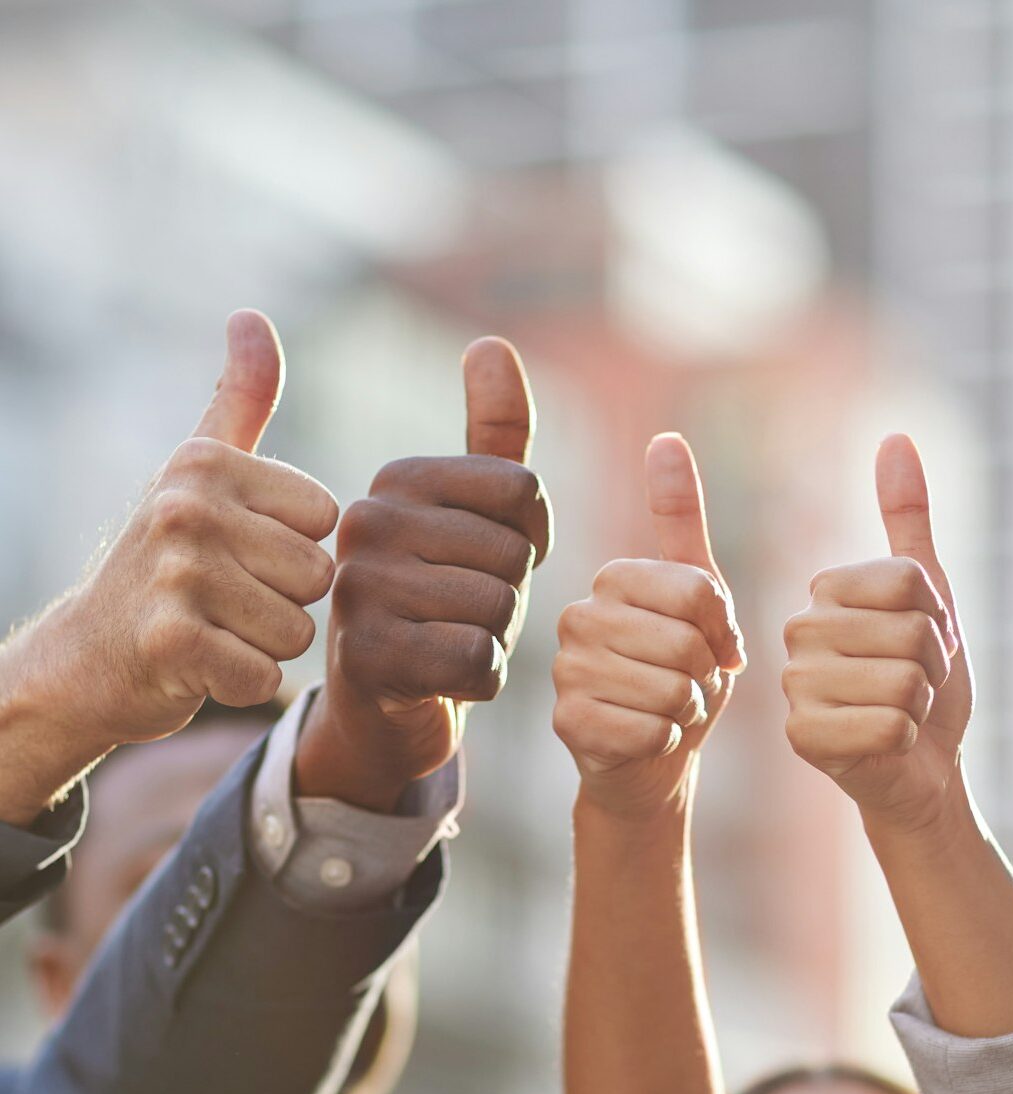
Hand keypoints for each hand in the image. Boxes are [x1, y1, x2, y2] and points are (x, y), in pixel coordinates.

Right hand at [0, 310, 334, 813]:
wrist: (87, 657)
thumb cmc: (164, 561)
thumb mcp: (199, 472)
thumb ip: (239, 399)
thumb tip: (252, 316)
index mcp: (208, 464)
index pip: (326, 520)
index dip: (294, 549)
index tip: (241, 552)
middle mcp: (187, 508)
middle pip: (318, 577)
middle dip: (286, 602)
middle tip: (228, 600)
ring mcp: (174, 575)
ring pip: (299, 630)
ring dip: (266, 645)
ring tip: (216, 629)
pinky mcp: (171, 644)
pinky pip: (267, 677)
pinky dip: (243, 683)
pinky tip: (203, 667)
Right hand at [296, 337, 551, 811]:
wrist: (384, 706)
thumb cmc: (441, 603)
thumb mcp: (472, 515)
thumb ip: (492, 435)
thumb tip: (491, 344)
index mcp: (396, 478)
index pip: (525, 490)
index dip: (530, 539)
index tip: (487, 561)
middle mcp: (365, 522)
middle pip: (514, 554)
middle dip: (511, 597)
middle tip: (462, 614)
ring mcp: (356, 590)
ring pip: (498, 608)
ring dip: (496, 640)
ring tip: (449, 643)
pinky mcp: (366, 658)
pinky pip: (477, 660)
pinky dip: (480, 680)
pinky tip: (445, 679)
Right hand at [553, 434, 744, 820]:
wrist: (651, 763)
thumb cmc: (680, 676)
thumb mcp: (697, 598)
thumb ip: (682, 522)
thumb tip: (665, 438)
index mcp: (612, 578)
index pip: (699, 591)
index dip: (723, 630)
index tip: (713, 645)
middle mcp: (576, 616)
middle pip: (686, 642)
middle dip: (705, 675)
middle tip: (686, 685)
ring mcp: (566, 671)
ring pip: (670, 690)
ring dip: (687, 711)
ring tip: (667, 711)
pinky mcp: (568, 723)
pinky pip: (650, 730)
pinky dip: (666, 742)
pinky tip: (647, 740)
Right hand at [782, 434, 964, 831]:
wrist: (922, 767)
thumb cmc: (926, 681)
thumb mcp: (929, 595)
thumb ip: (907, 518)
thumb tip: (895, 437)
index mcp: (824, 591)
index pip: (910, 582)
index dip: (938, 620)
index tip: (923, 644)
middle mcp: (797, 632)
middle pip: (910, 632)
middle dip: (933, 666)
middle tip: (914, 686)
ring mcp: (795, 686)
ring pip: (903, 681)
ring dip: (922, 705)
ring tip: (902, 713)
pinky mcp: (803, 739)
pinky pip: (891, 725)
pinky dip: (907, 739)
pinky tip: (888, 744)